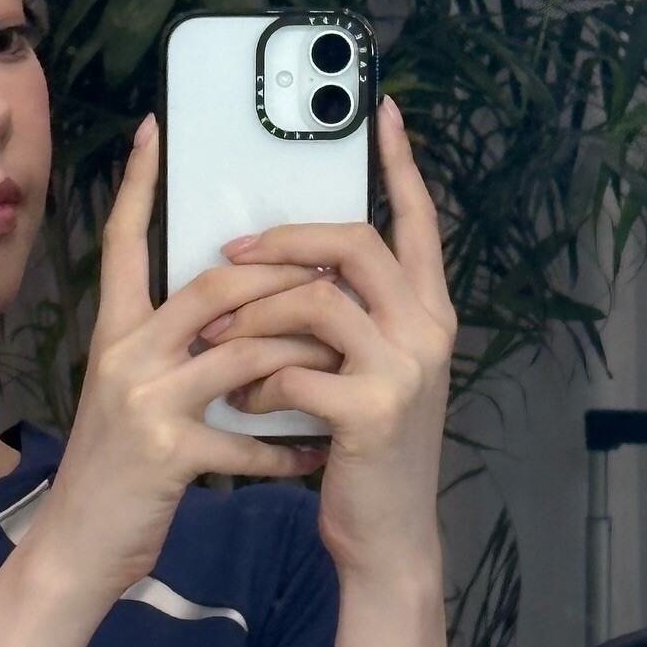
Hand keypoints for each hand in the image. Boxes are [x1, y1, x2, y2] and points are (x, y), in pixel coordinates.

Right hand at [30, 114, 342, 605]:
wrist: (78, 547)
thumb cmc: (117, 468)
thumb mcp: (130, 394)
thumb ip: (171, 350)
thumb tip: (231, 314)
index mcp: (115, 333)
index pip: (122, 242)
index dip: (138, 184)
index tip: (154, 130)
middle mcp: (124, 355)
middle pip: (214, 287)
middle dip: (283, 281)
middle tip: (331, 278)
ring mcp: (145, 402)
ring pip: (247, 353)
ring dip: (305, 360)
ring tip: (343, 364)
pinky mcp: (168, 452)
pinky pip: (251, 436)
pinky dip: (292, 446)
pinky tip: (317, 455)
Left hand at [213, 94, 456, 583]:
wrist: (384, 535)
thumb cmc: (358, 447)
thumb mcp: (362, 368)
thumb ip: (342, 314)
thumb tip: (283, 260)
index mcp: (427, 310)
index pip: (416, 220)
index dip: (399, 165)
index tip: (378, 111)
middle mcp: (428, 329)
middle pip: (353, 242)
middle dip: (283, 239)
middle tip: (231, 251)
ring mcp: (405, 369)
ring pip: (313, 301)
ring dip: (252, 319)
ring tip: (218, 345)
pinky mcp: (373, 412)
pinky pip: (292, 369)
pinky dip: (256, 385)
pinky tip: (247, 408)